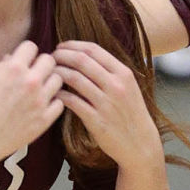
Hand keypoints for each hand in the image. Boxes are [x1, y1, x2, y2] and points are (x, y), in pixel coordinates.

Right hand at [0, 41, 63, 169]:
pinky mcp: (44, 119)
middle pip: (50, 61)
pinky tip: (42, 105)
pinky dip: (52, 102)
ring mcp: (40, 101)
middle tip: (35, 73)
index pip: (31, 46)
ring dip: (49, 82)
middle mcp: (31, 81)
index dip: (26, 53)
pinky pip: (59, 103)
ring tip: (40, 89)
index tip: (24, 60)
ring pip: (58, 80)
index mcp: (14, 68)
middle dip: (41, 64)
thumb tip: (13, 58)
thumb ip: (3, 67)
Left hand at [53, 41, 163, 169]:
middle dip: (62, 55)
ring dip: (58, 73)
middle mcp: (116, 86)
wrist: (140, 144)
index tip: (61, 47)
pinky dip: (60, 95)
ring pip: (75, 79)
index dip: (73, 45)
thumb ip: (110, 71)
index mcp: (123, 74)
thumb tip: (84, 55)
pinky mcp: (97, 121)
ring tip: (50, 73)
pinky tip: (55, 93)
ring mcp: (106, 103)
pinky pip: (73, 102)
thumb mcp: (128, 87)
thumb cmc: (131, 114)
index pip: (93, 50)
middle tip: (51, 58)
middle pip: (82, 60)